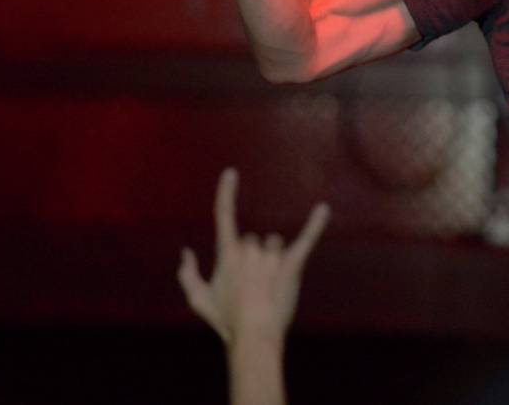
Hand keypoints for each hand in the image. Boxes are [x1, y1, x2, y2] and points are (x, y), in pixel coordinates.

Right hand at [178, 168, 329, 345]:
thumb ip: (187, 275)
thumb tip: (185, 252)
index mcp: (227, 254)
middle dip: (253, 259)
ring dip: (273, 260)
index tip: (231, 173)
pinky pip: (306, 239)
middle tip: (252, 286)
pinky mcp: (292, 264)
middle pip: (254, 241)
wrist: (254, 335)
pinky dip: (316, 223)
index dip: (226, 194)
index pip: (224, 216)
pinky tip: (323, 208)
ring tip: (269, 286)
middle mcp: (249, 249)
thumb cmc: (226, 319)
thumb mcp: (198, 300)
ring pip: (275, 245)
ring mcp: (271, 256)